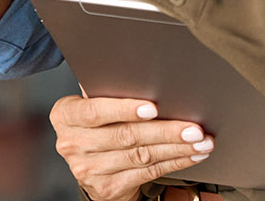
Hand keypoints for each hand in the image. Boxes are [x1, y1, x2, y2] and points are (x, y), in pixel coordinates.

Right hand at [49, 94, 213, 200]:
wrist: (88, 165)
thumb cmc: (95, 124)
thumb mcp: (90, 106)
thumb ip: (104, 93)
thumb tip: (138, 76)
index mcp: (65, 116)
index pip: (94, 111)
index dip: (124, 109)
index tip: (152, 107)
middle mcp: (72, 143)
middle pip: (124, 136)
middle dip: (164, 131)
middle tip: (192, 128)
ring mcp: (89, 169)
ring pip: (140, 156)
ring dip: (175, 149)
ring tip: (199, 141)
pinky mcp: (107, 188)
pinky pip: (147, 173)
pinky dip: (173, 163)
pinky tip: (189, 155)